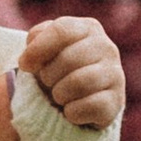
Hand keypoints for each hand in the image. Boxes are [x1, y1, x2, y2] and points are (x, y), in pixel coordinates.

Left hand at [22, 13, 124, 136]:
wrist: (78, 99)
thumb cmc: (57, 69)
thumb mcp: (44, 49)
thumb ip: (36, 41)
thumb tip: (28, 59)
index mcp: (88, 28)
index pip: (61, 30)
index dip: (38, 49)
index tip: (24, 65)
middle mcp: (107, 47)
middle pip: (68, 59)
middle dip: (49, 76)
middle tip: (48, 83)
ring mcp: (115, 74)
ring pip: (79, 82)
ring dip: (59, 94)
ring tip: (59, 96)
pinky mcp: (116, 101)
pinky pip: (89, 106)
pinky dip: (72, 112)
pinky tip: (71, 111)